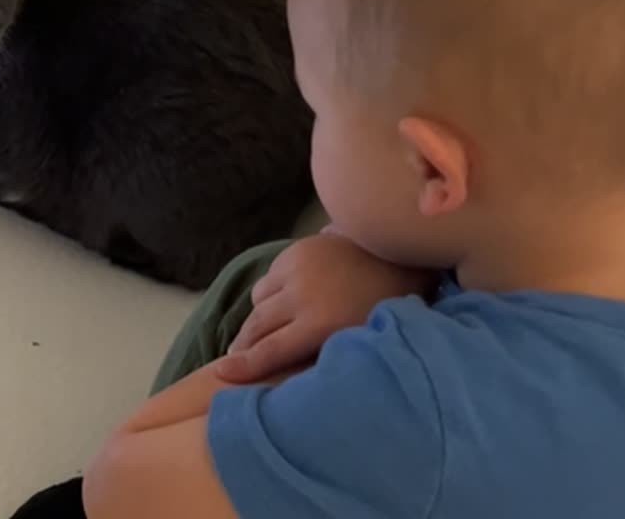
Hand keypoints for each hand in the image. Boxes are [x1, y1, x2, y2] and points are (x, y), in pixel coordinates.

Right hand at [214, 231, 437, 383]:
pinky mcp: (298, 249)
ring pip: (259, 298)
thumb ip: (320, 354)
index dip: (243, 365)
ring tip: (267, 326)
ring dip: (261, 315)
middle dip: (243, 344)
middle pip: (257, 326)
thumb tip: (286, 372)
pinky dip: (273, 290)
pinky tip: (286, 298)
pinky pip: (270, 276)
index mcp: (319, 323)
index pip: (269, 349)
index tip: (221, 374)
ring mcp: (297, 268)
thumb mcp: (358, 342)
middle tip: (234, 357)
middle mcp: (301, 294)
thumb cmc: (385, 311)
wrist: (403, 258)